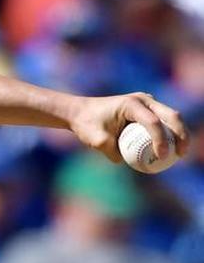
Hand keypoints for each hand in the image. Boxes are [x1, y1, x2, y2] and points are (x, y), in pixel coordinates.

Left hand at [68, 92, 189, 162]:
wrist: (80, 111)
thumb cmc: (86, 124)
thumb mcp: (96, 141)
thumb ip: (112, 152)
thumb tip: (128, 162)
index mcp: (131, 104)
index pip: (153, 122)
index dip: (160, 140)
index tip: (161, 156)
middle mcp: (143, 100)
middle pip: (171, 115)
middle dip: (181, 135)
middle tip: (181, 154)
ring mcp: (147, 103)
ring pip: (170, 117)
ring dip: (179, 134)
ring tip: (180, 154)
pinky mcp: (147, 109)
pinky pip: (163, 121)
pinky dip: (169, 134)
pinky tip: (171, 150)